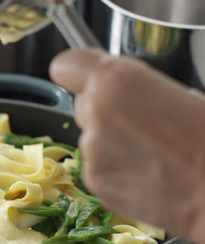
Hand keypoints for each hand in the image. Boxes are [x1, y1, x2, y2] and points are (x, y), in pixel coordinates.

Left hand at [49, 48, 204, 243]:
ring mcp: (92, 148)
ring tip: (151, 151)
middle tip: (141, 122)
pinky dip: (115, 167)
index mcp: (115, 79)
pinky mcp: (94, 179)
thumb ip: (136, 85)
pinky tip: (146, 171)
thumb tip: (128, 90)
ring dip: (112, 141)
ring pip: (91, 136)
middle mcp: (95, 110)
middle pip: (83, 102)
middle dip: (103, 109)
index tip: (91, 77)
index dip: (77, 72)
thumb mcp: (177, 91)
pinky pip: (97, 165)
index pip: (66, 65)